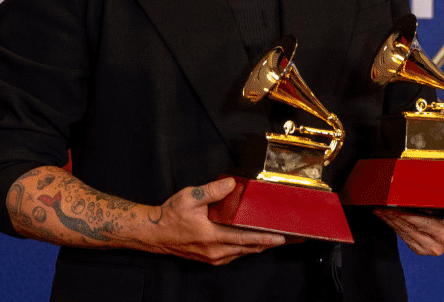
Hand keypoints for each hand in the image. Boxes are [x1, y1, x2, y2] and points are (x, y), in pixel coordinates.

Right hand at [143, 177, 286, 264]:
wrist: (154, 234)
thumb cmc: (170, 215)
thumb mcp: (190, 197)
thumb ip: (212, 191)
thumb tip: (232, 184)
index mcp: (212, 236)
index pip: (245, 239)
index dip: (266, 238)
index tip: (283, 237)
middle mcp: (216, 251)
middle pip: (250, 248)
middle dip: (270, 243)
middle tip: (289, 238)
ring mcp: (214, 257)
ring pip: (243, 253)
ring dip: (260, 246)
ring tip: (277, 239)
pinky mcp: (211, 258)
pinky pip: (235, 254)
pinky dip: (247, 248)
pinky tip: (254, 242)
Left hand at [374, 208, 443, 255]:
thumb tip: (443, 200)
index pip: (423, 222)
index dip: (405, 214)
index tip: (391, 207)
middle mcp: (440, 244)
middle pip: (411, 226)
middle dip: (393, 215)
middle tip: (379, 204)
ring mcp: (429, 249)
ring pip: (405, 232)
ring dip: (390, 220)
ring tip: (378, 209)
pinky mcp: (420, 250)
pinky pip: (403, 236)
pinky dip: (394, 225)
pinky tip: (385, 216)